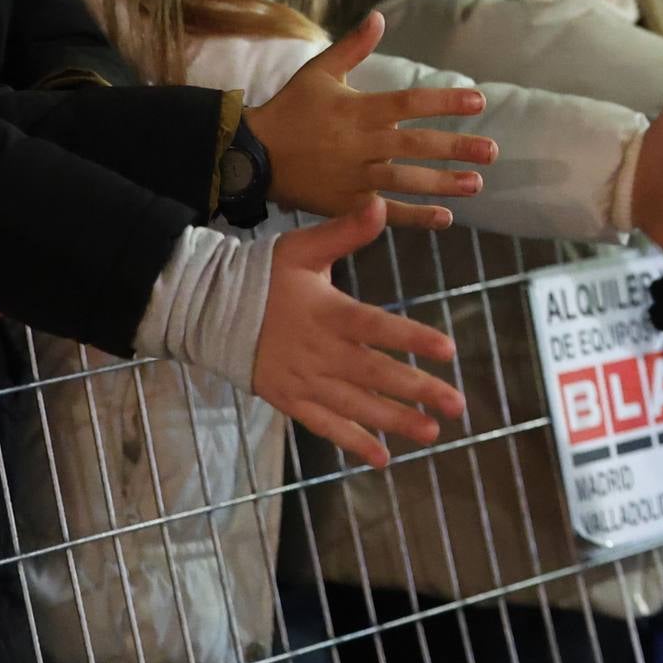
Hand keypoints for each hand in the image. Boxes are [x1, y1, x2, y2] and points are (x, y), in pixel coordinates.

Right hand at [249, 13, 494, 228]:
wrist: (250, 155)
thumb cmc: (290, 109)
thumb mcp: (318, 72)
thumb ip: (352, 47)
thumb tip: (378, 16)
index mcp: (357, 109)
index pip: (409, 103)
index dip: (445, 102)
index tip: (479, 101)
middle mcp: (358, 143)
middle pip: (414, 144)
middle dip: (456, 147)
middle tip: (493, 151)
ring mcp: (352, 176)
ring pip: (404, 180)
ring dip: (443, 183)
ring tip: (477, 183)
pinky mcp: (344, 203)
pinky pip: (385, 211)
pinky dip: (415, 216)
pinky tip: (446, 218)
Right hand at [251, 200, 467, 470]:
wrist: (206, 310)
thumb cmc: (261, 276)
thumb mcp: (303, 248)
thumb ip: (344, 232)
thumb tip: (377, 204)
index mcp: (328, 313)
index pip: (377, 327)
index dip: (412, 339)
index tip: (448, 350)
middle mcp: (320, 352)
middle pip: (375, 374)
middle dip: (418, 390)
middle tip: (457, 405)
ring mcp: (304, 380)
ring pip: (356, 405)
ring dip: (394, 420)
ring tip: (431, 432)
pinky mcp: (289, 399)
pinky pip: (324, 425)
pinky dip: (352, 442)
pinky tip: (383, 458)